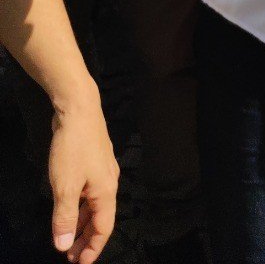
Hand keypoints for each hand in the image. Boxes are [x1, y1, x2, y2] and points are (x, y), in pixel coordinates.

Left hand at [48, 89, 118, 263]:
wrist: (78, 109)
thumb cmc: (73, 147)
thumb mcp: (65, 186)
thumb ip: (64, 217)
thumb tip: (63, 245)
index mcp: (106, 191)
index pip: (103, 228)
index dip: (93, 248)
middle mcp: (109, 181)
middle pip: (100, 218)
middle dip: (86, 239)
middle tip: (71, 256)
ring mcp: (102, 169)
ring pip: (94, 204)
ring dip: (81, 223)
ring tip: (67, 237)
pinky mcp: (94, 160)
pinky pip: (89, 192)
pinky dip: (80, 206)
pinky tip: (68, 207)